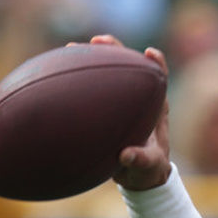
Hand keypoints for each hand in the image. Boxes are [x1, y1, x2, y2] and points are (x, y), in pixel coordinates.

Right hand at [87, 35, 172, 190]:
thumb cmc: (148, 169)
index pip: (159, 78)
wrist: (139, 177)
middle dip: (116, 49)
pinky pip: (91, 89)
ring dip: (93, 58)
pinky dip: (78, 79)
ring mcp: (120, 101)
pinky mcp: (105, 109)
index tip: (149, 53)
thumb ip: (140, 160)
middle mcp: (139, 99)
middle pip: (130, 65)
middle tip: (99, 41)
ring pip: (109, 72)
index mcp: (156, 108)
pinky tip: (58, 71)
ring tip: (72, 47)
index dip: (156, 63)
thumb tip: (125, 155)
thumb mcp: (147, 167)